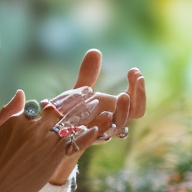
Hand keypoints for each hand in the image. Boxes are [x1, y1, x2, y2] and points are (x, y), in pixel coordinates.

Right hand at [0, 89, 99, 191]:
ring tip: (95, 104)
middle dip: (75, 100)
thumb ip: (8, 111)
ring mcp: (46, 142)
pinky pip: (74, 142)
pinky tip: (95, 129)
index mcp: (19, 119)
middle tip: (88, 92)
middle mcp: (34, 128)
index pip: (44, 106)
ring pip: (69, 124)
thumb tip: (22, 93)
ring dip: (83, 113)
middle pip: (60, 110)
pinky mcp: (55, 157)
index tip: (69, 96)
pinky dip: (86, 135)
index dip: (57, 103)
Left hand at [48, 49, 146, 184]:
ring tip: (123, 94)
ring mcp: (102, 133)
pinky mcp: (88, 141)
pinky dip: (104, 125)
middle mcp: (113, 122)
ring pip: (121, 126)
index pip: (136, 100)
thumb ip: (88, 74)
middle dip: (139, 95)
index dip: (138, 87)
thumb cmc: (70, 114)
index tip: (134, 70)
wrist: (53, 137)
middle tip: (136, 77)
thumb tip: (95, 51)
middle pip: (137, 112)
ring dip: (125, 110)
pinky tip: (103, 113)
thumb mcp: (80, 91)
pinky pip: (101, 136)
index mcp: (116, 110)